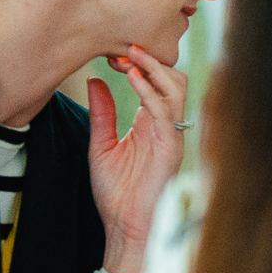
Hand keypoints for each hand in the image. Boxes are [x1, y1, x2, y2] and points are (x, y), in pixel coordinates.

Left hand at [87, 43, 189, 272]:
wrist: (125, 225)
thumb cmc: (116, 192)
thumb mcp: (101, 144)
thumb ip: (103, 113)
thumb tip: (95, 81)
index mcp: (153, 124)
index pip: (156, 84)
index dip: (140, 64)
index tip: (117, 51)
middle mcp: (167, 127)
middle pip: (174, 80)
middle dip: (151, 60)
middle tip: (125, 47)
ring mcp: (172, 136)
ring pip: (176, 89)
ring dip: (153, 69)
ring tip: (130, 55)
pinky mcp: (170, 147)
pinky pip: (166, 112)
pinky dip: (149, 92)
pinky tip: (131, 78)